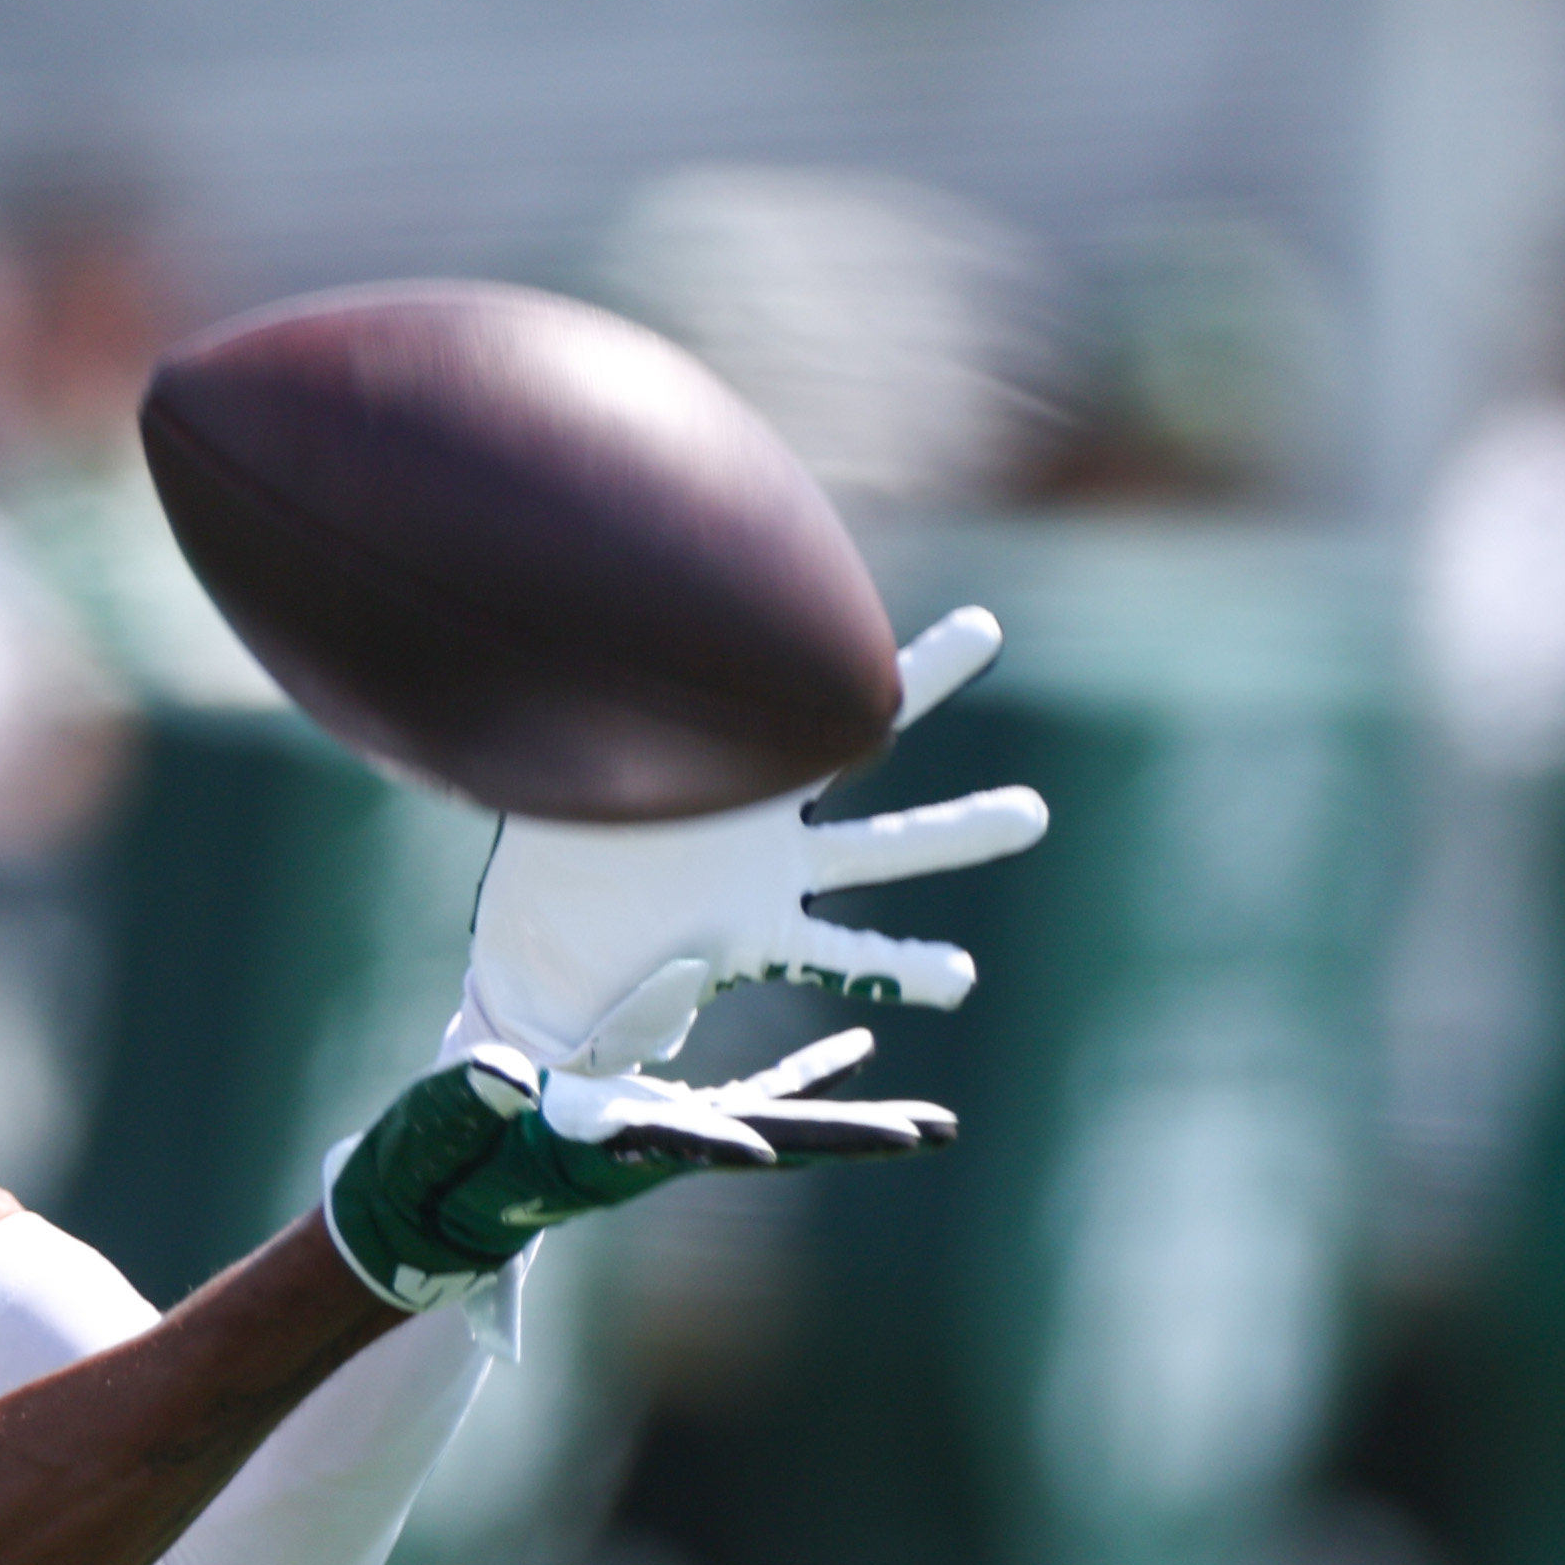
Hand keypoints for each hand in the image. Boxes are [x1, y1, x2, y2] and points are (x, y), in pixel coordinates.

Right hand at [321, 1026, 954, 1312]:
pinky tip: (859, 1052)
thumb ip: (468, 1101)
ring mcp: (666, 1138)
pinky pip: (751, 1096)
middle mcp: (654, 1152)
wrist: (431, 1203)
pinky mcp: (663, 1121)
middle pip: (768, 1145)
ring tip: (935, 1123)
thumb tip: (502, 1074)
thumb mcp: (436, 1129)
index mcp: (600, 1151)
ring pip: (777, 1123)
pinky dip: (804, 1074)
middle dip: (849, 1139)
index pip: (670, 1144)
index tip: (763, 1146)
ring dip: (855, 1120)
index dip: (714, 1141)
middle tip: (934, 1132)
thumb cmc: (428, 1167)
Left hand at [466, 607, 1046, 1068]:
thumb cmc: (547, 861)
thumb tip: (533, 588)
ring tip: (1031, 813)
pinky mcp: (755, 940)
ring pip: (878, 846)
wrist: (537, 958)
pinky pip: (846, 958)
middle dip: (919, 680)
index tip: (851, 587)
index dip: (801, 632)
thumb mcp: (555, 770)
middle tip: (983, 627)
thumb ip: (560, 690)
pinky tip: (959, 976)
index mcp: (714, 759)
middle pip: (844, 728)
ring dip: (954, 831)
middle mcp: (751, 811)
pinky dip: (900, 967)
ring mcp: (766, 875)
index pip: (775, 692)